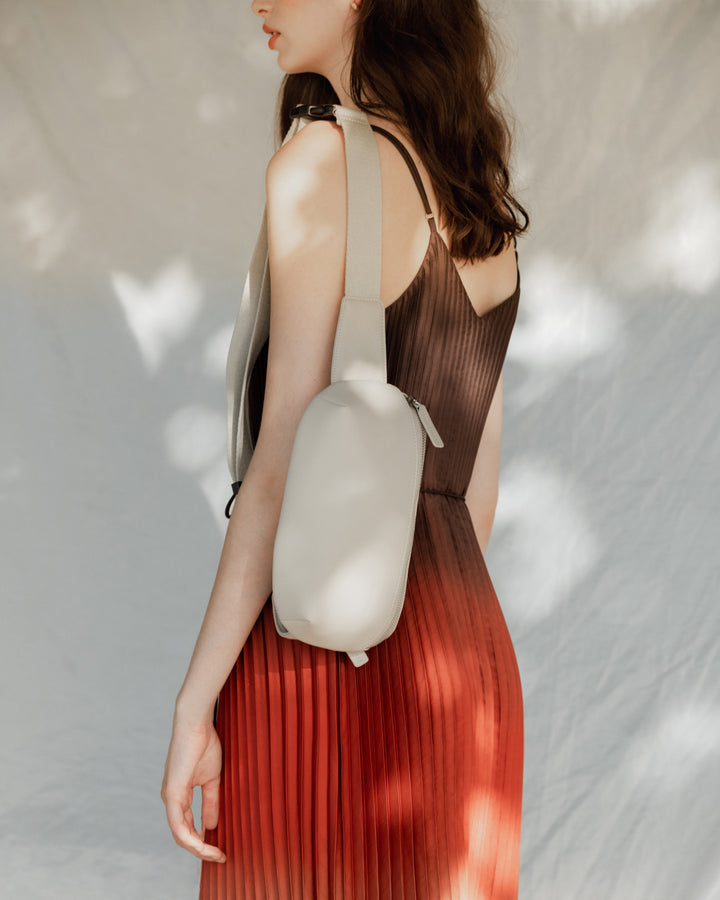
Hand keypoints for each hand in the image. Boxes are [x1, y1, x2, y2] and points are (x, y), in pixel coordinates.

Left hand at [160, 713, 226, 862]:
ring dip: (198, 849)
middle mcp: (171, 799)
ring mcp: (169, 797)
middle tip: (220, 857)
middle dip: (201, 850)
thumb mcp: (212, 779)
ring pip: (179, 835)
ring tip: (215, 855)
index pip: (188, 827)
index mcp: (179, 795)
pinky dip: (191, 839)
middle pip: (183, 836)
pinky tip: (203, 845)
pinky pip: (178, 825)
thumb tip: (212, 826)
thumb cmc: (204, 745)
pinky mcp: (172, 793)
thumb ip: (211, 802)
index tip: (220, 850)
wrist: (196, 723)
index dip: (203, 841)